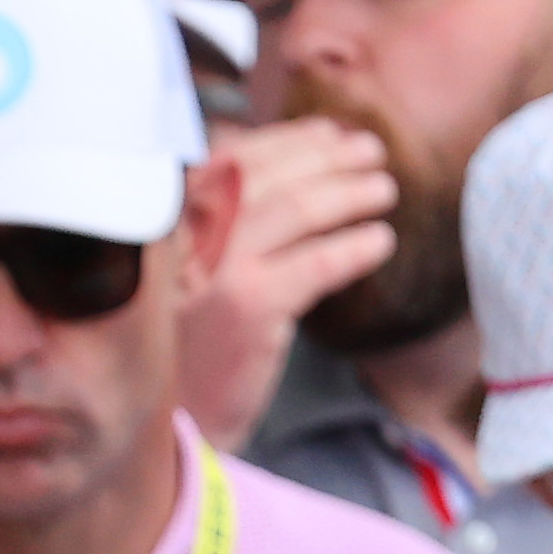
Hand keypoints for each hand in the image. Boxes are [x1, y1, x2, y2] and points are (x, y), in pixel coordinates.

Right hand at [174, 118, 394, 446]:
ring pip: (298, 209)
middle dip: (328, 157)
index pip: (235, 158)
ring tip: (385, 190)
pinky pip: (319, 262)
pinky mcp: (250, 307)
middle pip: (271, 174)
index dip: (289, 140)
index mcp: (167, 217)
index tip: (328, 134)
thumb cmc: (180, 345)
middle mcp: (185, 233)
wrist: (168, 420)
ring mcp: (216, 267)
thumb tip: (274, 166)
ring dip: (350, 193)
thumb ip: (214, 221)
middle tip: (371, 152)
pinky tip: (380, 242)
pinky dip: (355, 247)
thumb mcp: (182, 272)